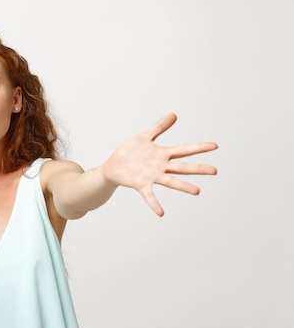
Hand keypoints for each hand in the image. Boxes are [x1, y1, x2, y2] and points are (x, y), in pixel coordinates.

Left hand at [103, 113, 217, 215]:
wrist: (112, 166)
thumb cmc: (129, 152)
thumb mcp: (144, 137)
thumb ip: (159, 127)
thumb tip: (174, 115)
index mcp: (162, 154)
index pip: (184, 149)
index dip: (199, 147)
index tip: (215, 146)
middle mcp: (160, 166)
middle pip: (182, 167)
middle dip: (198, 168)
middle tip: (215, 171)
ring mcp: (151, 176)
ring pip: (171, 181)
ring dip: (183, 186)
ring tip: (197, 191)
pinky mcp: (140, 184)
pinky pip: (149, 195)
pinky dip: (154, 203)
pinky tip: (161, 212)